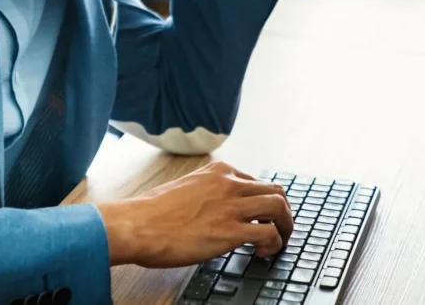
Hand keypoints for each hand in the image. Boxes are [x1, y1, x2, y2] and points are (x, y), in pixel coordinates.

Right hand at [97, 161, 292, 267]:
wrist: (138, 225)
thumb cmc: (152, 212)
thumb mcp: (186, 188)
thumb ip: (207, 192)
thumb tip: (216, 209)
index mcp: (218, 171)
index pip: (257, 182)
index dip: (263, 202)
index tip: (262, 217)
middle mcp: (229, 183)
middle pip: (275, 191)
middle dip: (283, 212)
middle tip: (280, 229)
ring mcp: (232, 206)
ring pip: (279, 208)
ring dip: (286, 226)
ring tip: (278, 242)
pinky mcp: (231, 230)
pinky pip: (270, 233)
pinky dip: (274, 244)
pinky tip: (261, 253)